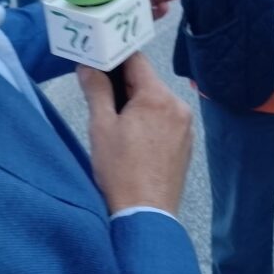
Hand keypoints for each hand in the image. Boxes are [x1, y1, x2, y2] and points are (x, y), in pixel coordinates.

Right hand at [78, 53, 192, 213]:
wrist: (145, 215)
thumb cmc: (120, 172)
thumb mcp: (101, 127)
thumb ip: (96, 90)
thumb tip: (88, 66)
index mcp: (157, 97)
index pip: (136, 60)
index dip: (114, 58)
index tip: (98, 61)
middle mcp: (178, 105)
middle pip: (146, 81)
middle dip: (124, 86)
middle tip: (102, 99)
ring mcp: (185, 125)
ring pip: (156, 101)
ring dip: (137, 104)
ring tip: (117, 126)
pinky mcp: (186, 142)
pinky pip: (166, 119)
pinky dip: (150, 120)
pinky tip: (135, 140)